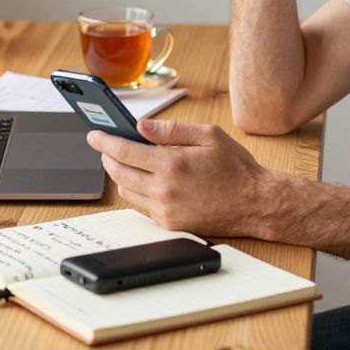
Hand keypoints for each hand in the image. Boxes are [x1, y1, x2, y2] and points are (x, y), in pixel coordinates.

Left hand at [85, 119, 280, 236]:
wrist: (255, 204)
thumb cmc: (235, 167)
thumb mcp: (208, 135)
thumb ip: (171, 130)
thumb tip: (141, 125)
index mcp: (172, 164)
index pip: (124, 151)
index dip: (104, 141)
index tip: (94, 134)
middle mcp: (164, 190)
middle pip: (118, 173)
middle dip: (107, 157)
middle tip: (105, 146)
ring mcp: (165, 210)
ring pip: (126, 191)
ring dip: (120, 174)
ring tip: (125, 160)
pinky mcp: (169, 224)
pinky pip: (142, 205)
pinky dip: (137, 190)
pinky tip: (146, 179)